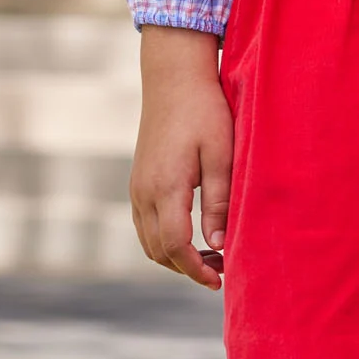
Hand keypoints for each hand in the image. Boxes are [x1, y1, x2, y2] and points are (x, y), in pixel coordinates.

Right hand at [131, 26, 233, 288]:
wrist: (173, 77)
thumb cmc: (204, 111)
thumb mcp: (221, 154)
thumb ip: (220, 201)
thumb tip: (218, 244)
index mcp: (165, 187)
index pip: (175, 246)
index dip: (197, 270)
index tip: (221, 281)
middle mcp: (143, 192)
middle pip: (158, 251)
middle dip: (188, 268)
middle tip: (223, 270)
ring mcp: (136, 187)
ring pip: (149, 241)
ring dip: (176, 256)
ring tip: (211, 256)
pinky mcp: (137, 181)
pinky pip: (145, 225)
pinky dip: (165, 240)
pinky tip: (192, 233)